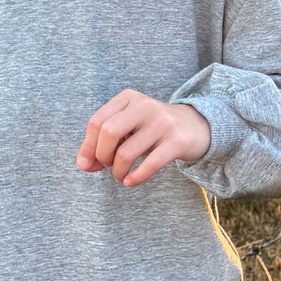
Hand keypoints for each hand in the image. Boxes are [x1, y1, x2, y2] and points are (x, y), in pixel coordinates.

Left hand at [77, 90, 211, 186]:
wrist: (196, 126)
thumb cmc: (152, 129)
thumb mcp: (128, 128)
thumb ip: (103, 143)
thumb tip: (84, 165)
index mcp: (128, 98)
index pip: (96, 122)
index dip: (88, 147)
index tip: (88, 164)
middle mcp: (144, 106)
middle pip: (108, 133)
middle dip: (102, 156)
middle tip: (108, 166)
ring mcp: (162, 123)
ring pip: (126, 153)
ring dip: (118, 171)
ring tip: (121, 176)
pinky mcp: (176, 141)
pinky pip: (150, 164)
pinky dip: (136, 177)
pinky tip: (131, 182)